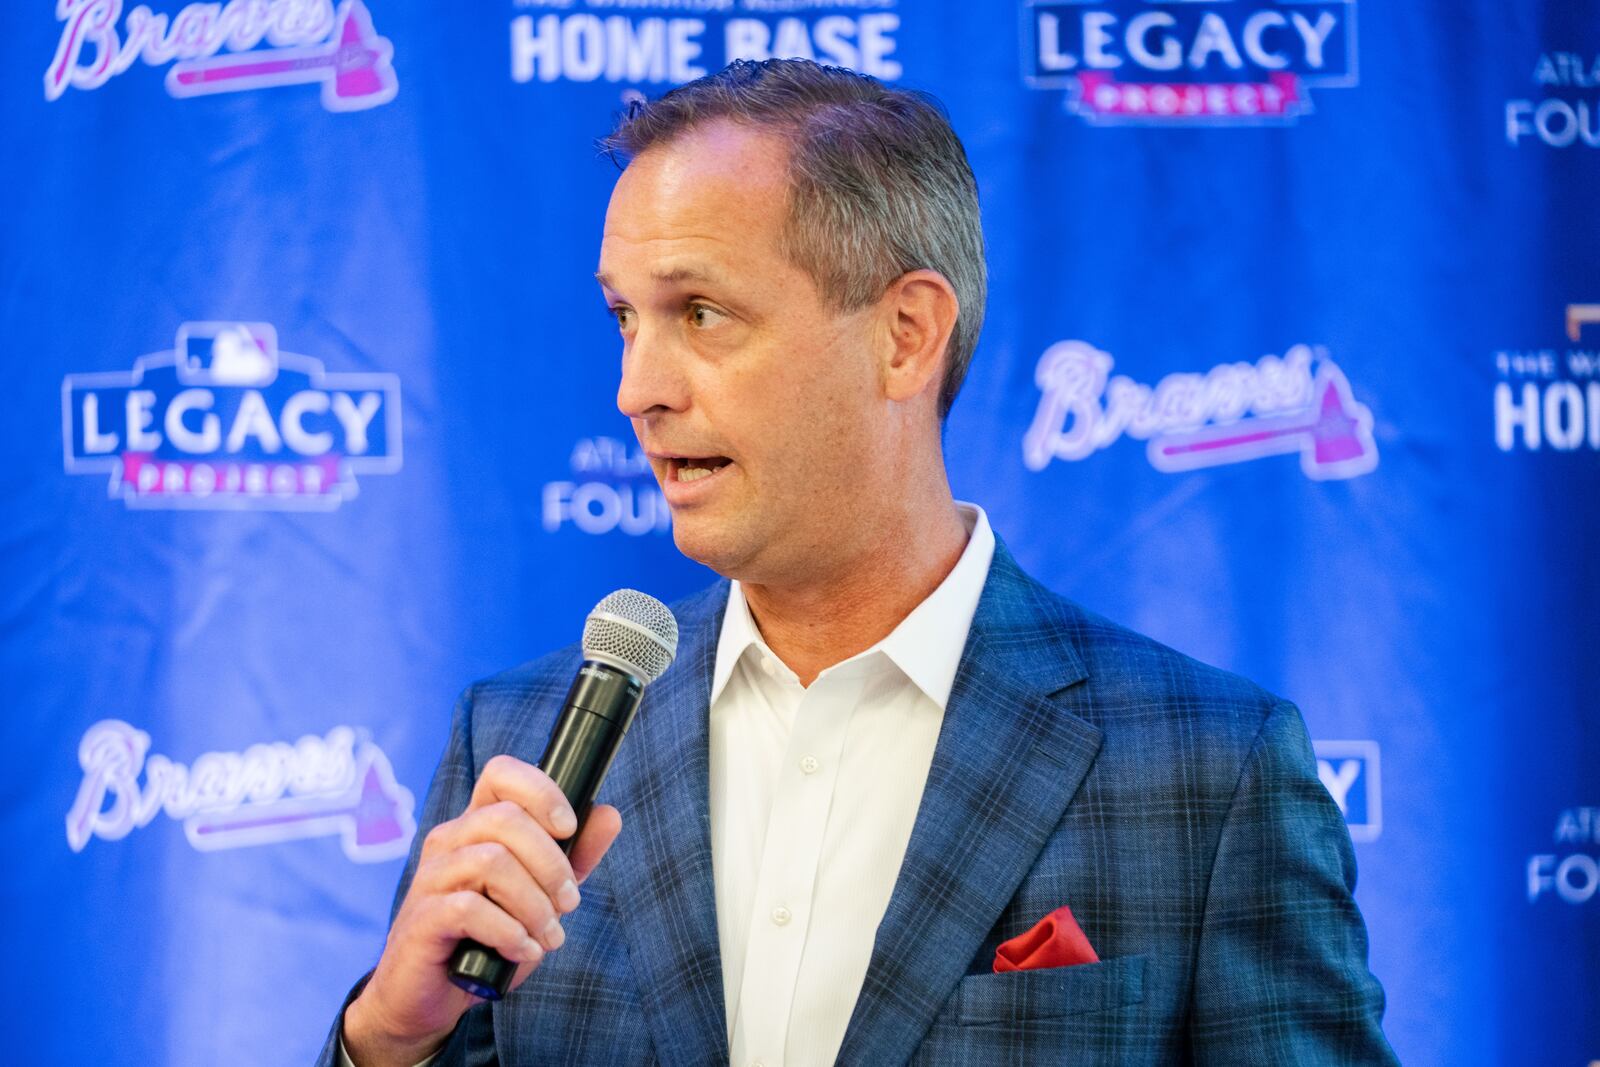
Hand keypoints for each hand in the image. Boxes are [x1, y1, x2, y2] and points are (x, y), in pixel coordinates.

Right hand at [342, 755, 622, 1066]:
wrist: (432, 997)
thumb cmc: (487, 938)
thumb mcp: (541, 894)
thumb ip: (574, 856)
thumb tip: (609, 814)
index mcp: (477, 825)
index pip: (501, 773)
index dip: (541, 791)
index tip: (568, 828)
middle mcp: (449, 841)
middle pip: (504, 818)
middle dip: (551, 862)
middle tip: (568, 903)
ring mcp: (431, 877)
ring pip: (491, 861)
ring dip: (534, 903)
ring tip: (548, 936)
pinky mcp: (421, 918)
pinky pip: (468, 908)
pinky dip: (508, 931)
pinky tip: (521, 950)